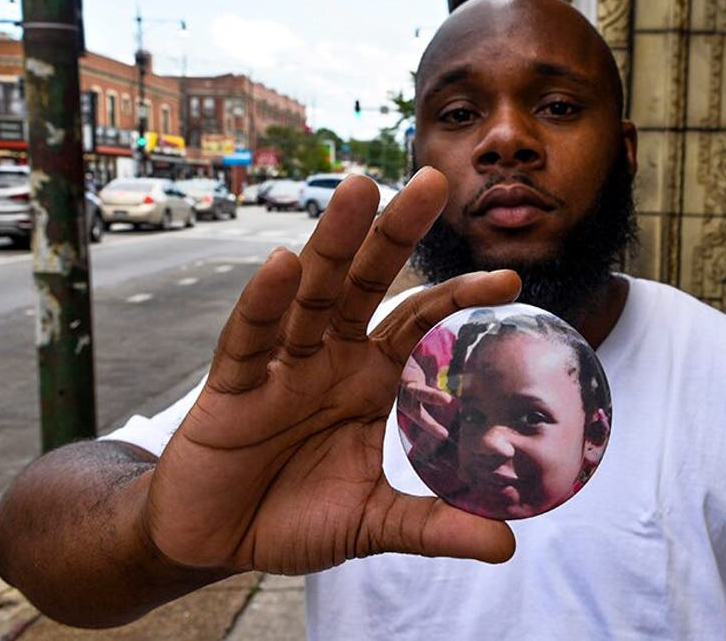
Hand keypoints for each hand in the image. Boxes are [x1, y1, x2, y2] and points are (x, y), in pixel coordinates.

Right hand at [143, 168, 519, 575]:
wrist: (215, 540)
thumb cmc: (294, 516)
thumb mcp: (374, 523)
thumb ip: (433, 526)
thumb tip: (507, 545)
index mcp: (367, 377)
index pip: (418, 321)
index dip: (458, 295)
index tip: (510, 277)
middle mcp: (327, 357)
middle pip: (366, 282)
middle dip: (397, 232)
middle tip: (434, 180)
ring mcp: (279, 365)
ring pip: (309, 292)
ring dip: (333, 242)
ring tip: (361, 188)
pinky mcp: (231, 386)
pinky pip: (249, 338)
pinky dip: (262, 302)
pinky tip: (280, 264)